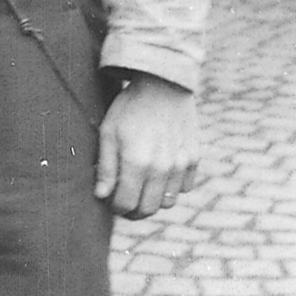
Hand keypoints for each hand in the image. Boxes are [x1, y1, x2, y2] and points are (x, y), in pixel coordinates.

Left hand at [95, 74, 198, 218]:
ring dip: (153, 200)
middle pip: (148, 210)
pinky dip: (173, 187)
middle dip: (133, 211)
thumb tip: (102, 196)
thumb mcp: (109, 132)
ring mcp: (180, 165)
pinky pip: (185, 188)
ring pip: (167, 202)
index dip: (115, 208)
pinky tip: (162, 173)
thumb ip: (105, 167)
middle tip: (125, 201)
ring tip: (143, 187)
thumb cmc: (130, 107)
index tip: (111, 201)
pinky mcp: (194, 158)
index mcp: (136, 163)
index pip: (125, 205)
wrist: (163, 84)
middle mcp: (161, 168)